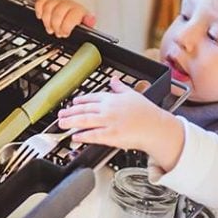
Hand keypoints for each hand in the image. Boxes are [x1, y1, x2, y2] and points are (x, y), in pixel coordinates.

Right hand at [34, 0, 95, 37]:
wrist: (75, 17)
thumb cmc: (79, 24)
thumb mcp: (85, 27)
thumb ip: (88, 23)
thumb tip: (90, 20)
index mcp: (79, 10)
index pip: (72, 15)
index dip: (66, 26)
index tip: (65, 33)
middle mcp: (68, 4)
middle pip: (58, 12)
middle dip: (56, 26)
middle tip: (58, 33)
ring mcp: (58, 2)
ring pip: (48, 6)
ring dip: (47, 21)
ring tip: (50, 29)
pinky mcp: (49, 1)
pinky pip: (41, 1)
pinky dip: (39, 9)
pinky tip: (41, 17)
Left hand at [58, 77, 183, 169]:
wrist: (156, 127)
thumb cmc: (147, 112)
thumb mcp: (132, 94)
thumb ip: (120, 87)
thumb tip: (113, 80)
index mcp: (112, 98)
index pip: (92, 98)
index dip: (80, 101)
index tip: (72, 103)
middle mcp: (108, 109)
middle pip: (84, 109)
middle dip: (70, 112)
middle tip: (61, 114)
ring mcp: (109, 122)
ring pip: (85, 121)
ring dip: (71, 122)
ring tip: (62, 124)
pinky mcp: (112, 136)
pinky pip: (94, 135)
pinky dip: (83, 136)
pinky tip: (75, 137)